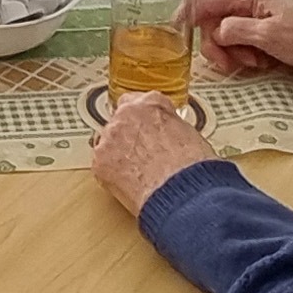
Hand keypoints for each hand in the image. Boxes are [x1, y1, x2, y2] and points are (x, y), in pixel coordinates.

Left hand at [90, 93, 217, 217]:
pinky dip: (112, 174)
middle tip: (144, 155)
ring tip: (138, 173)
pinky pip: (102, 165)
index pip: (138, 101)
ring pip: (109, 143)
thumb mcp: (190, 135)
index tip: (148, 130)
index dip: (144, 119)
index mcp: (150, 103)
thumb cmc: (192, 167)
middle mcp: (126, 115)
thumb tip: (171, 136)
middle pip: (121, 121)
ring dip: (120, 154)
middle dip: (130, 137)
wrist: (182, 191)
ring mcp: (110, 138)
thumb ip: (172, 127)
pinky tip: (128, 183)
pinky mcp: (100, 162)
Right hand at [189, 0, 292, 93]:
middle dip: (217, 45)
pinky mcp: (262, 31)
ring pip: (223, 35)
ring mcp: (255, 14)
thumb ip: (234, 30)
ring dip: (232, 53)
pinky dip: (244, 56)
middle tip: (234, 64)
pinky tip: (261, 63)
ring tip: (255, 63)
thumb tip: (213, 31)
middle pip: (210, 21)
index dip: (185, 16)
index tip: (173, 35)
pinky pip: (238, 43)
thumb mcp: (270, 36)